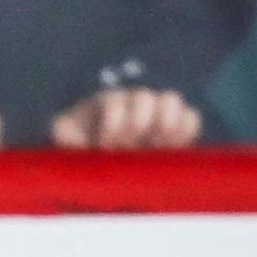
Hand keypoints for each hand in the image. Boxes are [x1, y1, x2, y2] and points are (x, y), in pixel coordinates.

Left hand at [49, 85, 204, 149]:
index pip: (116, 102)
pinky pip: (192, 118)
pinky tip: (172, 149)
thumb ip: (64, 131)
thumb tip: (68, 136)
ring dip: (165, 125)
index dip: (114, 123)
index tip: (106, 146)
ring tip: (155, 148)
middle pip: (146, 97)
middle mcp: (134, 102)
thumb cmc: (81, 147)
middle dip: (137, 123)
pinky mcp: (178, 129)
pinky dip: (186, 131)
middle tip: (130, 146)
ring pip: (173, 100)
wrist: (102, 160)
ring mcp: (158, 112)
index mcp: (107, 102)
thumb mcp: (66, 139)